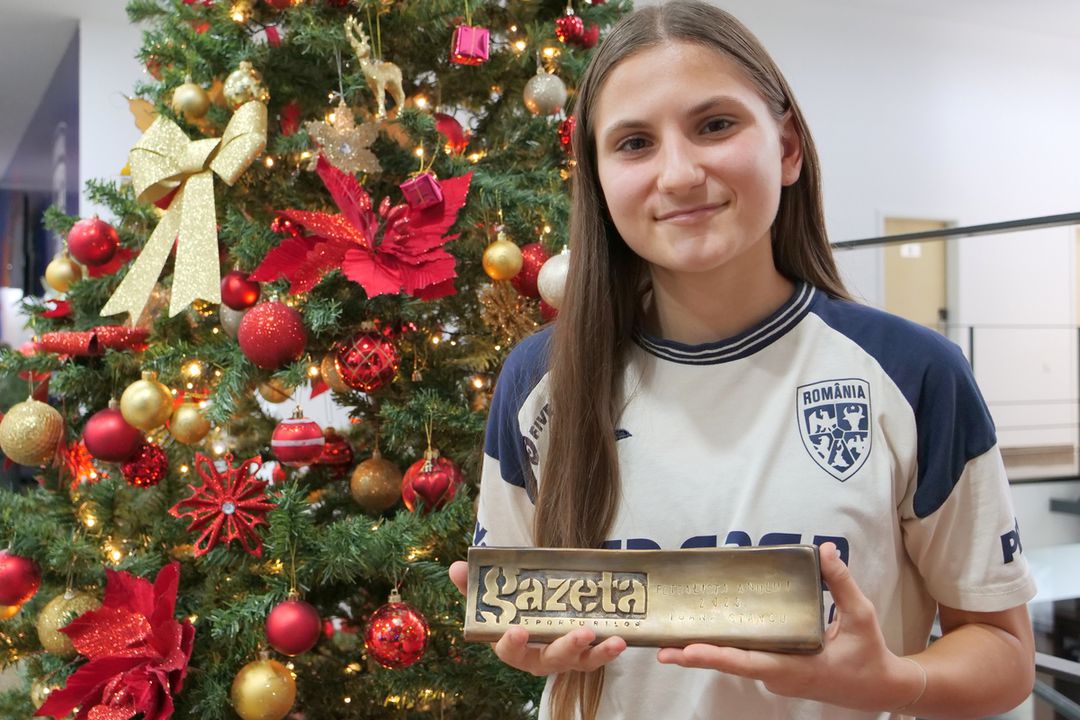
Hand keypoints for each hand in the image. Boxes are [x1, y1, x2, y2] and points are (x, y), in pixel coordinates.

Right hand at [448, 560, 627, 675]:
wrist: (536, 606)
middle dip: (566, 647)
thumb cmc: (514, 603)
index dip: (512, 643)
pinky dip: (608, 650)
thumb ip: (475, 582)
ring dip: (596, 651)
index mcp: (512, 644)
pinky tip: (621, 639)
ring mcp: (563, 658)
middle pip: (549, 660)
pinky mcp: (584, 653)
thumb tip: (456, 566)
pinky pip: (597, 657)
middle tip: (581, 633)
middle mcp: (537, 657)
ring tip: (612, 639)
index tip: (516, 630)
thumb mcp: (495, 592)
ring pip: (578, 661)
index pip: (508, 649)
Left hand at [655, 543, 923, 711]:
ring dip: (706, 652)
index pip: (749, 662)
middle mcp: (780, 676)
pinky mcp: (777, 673)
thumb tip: (826, 550)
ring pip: (736, 663)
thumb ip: (840, 583)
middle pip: (732, 664)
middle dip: (696, 656)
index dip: (717, 656)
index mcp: (796, 667)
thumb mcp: (861, 615)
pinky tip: (702, 636)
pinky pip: (746, 660)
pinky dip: (724, 649)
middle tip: (663, 648)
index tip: (688, 651)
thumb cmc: (869, 653)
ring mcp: (777, 678)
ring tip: (671, 641)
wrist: (879, 689)